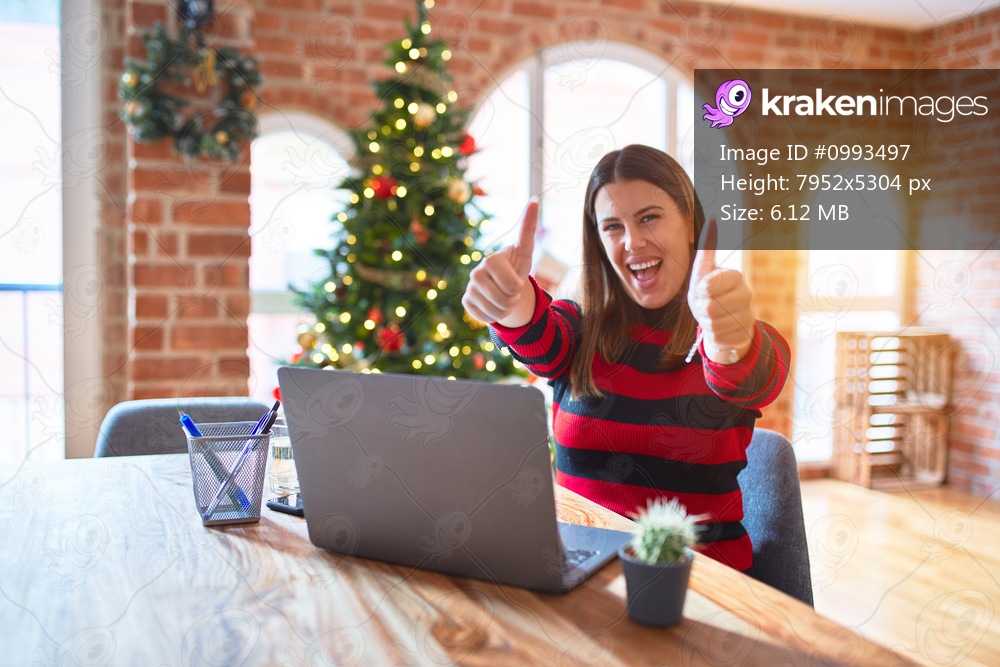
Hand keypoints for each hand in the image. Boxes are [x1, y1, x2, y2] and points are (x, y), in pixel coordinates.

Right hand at [462, 199, 538, 327]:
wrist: (503, 285)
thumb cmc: (516, 266)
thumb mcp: (525, 250)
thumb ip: (529, 227)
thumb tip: (535, 199)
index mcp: (491, 260)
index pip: (512, 286)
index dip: (518, 287)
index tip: (517, 281)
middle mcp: (475, 273)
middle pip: (504, 300)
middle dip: (513, 299)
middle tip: (511, 291)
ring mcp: (469, 288)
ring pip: (496, 312)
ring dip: (506, 309)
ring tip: (504, 298)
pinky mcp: (466, 303)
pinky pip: (486, 318)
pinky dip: (494, 315)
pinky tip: (493, 304)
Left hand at [686, 218, 754, 363]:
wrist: (721, 323)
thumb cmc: (708, 294)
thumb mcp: (703, 271)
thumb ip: (707, 249)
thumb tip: (713, 218)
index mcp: (735, 277)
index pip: (711, 284)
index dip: (702, 290)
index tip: (704, 289)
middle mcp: (746, 295)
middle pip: (710, 307)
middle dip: (701, 309)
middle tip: (706, 306)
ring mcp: (747, 316)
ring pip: (713, 324)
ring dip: (706, 323)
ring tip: (712, 317)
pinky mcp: (744, 336)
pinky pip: (719, 339)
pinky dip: (713, 337)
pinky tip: (719, 330)